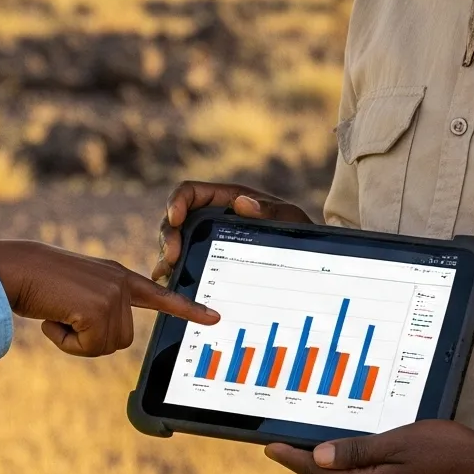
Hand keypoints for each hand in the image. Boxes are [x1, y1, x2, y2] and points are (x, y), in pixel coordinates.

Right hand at [0, 240, 217, 355]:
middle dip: (90, 341)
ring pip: (106, 346)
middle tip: (65, 319)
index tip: (214, 317)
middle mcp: (120, 282)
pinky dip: (66, 342)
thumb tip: (108, 336)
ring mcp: (112, 293)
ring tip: (58, 315)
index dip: (187, 308)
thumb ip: (97, 307)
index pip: (159, 294)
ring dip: (77, 342)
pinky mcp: (100, 306)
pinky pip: (88, 347)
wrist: (13, 268)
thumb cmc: (36, 282)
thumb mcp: (75, 293)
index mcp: (117, 276)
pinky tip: (53, 318)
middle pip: (121, 339)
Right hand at [153, 179, 311, 282]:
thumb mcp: (289, 219)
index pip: (189, 192)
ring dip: (167, 255)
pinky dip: (174, 270)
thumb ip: (269, 211)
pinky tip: (170, 282)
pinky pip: (184, 262)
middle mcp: (210, 216)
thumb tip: (240, 203)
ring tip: (168, 273)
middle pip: (174, 219)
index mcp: (226, 198)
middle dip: (168, 236)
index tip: (176, 219)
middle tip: (172, 257)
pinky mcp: (206, 259)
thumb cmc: (298, 232)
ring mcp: (206, 238)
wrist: (306, 260)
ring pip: (175, 242)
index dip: (176, 201)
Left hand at [264, 421, 473, 473]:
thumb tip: (317, 458)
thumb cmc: (449, 451)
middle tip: (288, 438)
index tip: (268, 447)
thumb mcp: (400, 443)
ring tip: (316, 442)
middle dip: (311, 460)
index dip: (293, 459)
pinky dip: (359, 473)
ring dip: (336, 466)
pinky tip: (354, 456)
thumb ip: (357, 452)